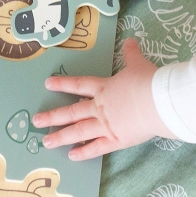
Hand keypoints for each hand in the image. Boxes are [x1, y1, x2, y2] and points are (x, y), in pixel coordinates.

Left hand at [32, 39, 174, 160]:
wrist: (159, 102)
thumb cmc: (149, 82)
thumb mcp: (139, 64)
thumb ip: (132, 54)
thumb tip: (130, 40)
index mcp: (104, 88)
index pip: (79, 85)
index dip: (63, 84)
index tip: (48, 84)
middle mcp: (100, 107)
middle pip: (71, 112)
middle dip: (53, 116)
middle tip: (36, 121)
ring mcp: (105, 125)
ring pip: (78, 132)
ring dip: (61, 137)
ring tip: (46, 142)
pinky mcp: (116, 139)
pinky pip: (96, 148)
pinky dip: (84, 152)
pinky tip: (72, 156)